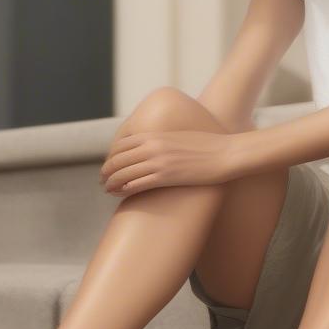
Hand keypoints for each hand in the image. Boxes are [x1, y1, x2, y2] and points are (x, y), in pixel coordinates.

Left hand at [99, 129, 238, 195]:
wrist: (227, 153)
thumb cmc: (210, 146)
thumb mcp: (183, 136)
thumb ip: (167, 140)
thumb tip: (161, 146)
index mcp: (157, 134)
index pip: (123, 144)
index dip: (112, 155)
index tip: (109, 164)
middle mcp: (154, 147)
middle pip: (119, 158)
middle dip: (107, 170)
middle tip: (102, 179)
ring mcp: (159, 162)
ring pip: (124, 173)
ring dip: (111, 182)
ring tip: (106, 189)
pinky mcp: (166, 177)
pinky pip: (136, 185)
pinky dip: (123, 190)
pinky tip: (119, 194)